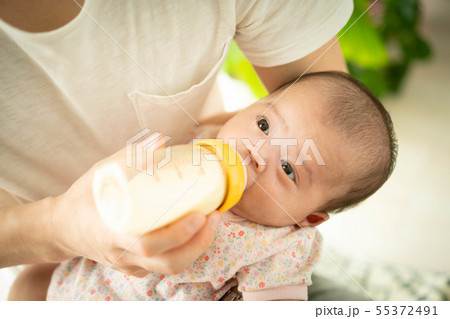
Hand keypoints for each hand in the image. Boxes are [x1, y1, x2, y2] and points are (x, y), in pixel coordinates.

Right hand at [49, 146, 220, 276]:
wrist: (62, 227)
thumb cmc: (84, 198)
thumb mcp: (102, 172)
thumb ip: (131, 157)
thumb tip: (160, 140)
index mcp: (112, 233)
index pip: (149, 245)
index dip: (178, 234)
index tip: (199, 215)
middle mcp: (123, 254)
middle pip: (167, 263)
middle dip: (198, 243)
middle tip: (214, 217)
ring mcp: (129, 264)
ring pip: (169, 268)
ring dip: (196, 248)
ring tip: (211, 223)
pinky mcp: (135, 267)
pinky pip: (163, 266)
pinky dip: (184, 251)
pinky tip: (196, 232)